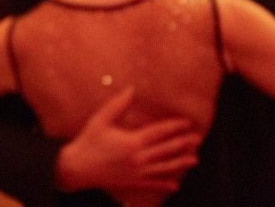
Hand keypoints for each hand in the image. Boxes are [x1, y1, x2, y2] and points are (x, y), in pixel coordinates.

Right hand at [56, 87, 200, 193]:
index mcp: (133, 141)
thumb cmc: (89, 141)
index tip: (187, 122)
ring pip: (165, 168)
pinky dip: (165, 185)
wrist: (77, 167)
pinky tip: (175, 185)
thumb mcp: (101, 120)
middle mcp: (139, 158)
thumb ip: (118, 104)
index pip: (160, 132)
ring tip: (194, 159)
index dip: (175, 127)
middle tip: (197, 138)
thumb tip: (131, 89)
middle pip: (167, 150)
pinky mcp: (133, 183)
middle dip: (183, 143)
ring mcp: (138, 172)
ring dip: (181, 163)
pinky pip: (153, 184)